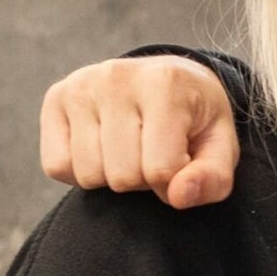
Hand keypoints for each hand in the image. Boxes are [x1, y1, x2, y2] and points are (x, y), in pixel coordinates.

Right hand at [42, 57, 239, 205]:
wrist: (171, 79)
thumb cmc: (196, 121)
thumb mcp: (221, 148)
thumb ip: (211, 178)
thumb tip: (177, 197)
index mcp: (165, 85)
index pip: (160, 169)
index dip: (174, 183)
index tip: (182, 163)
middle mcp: (116, 78)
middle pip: (122, 176)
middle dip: (143, 180)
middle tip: (154, 154)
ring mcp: (80, 86)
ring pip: (88, 174)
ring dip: (112, 177)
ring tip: (131, 150)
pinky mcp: (55, 98)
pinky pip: (57, 167)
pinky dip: (80, 171)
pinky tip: (102, 149)